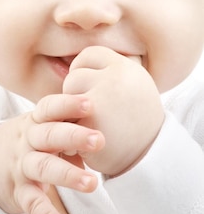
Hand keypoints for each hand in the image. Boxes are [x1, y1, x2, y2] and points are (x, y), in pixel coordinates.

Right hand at [0, 94, 104, 213]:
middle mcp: (27, 141)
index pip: (48, 108)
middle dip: (73, 136)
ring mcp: (22, 166)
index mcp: (35, 122)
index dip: (67, 104)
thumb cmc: (32, 139)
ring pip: (42, 167)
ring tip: (91, 183)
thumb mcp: (44, 125)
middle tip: (99, 140)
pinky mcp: (19, 191)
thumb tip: (108, 122)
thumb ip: (69, 123)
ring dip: (66, 174)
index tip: (89, 104)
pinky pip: (32, 202)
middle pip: (48, 136)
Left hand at [63, 46, 164, 175]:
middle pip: (75, 76)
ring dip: (71, 112)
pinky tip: (89, 140)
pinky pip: (64, 119)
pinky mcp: (89, 122)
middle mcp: (117, 79)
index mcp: (127, 68)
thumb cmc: (135, 122)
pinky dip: (70, 131)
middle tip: (98, 113)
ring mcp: (102, 99)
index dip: (85, 71)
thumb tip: (69, 60)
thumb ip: (106, 72)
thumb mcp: (131, 87)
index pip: (89, 55)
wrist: (150, 159)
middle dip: (78, 95)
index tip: (93, 88)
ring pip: (66, 97)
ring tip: (94, 125)